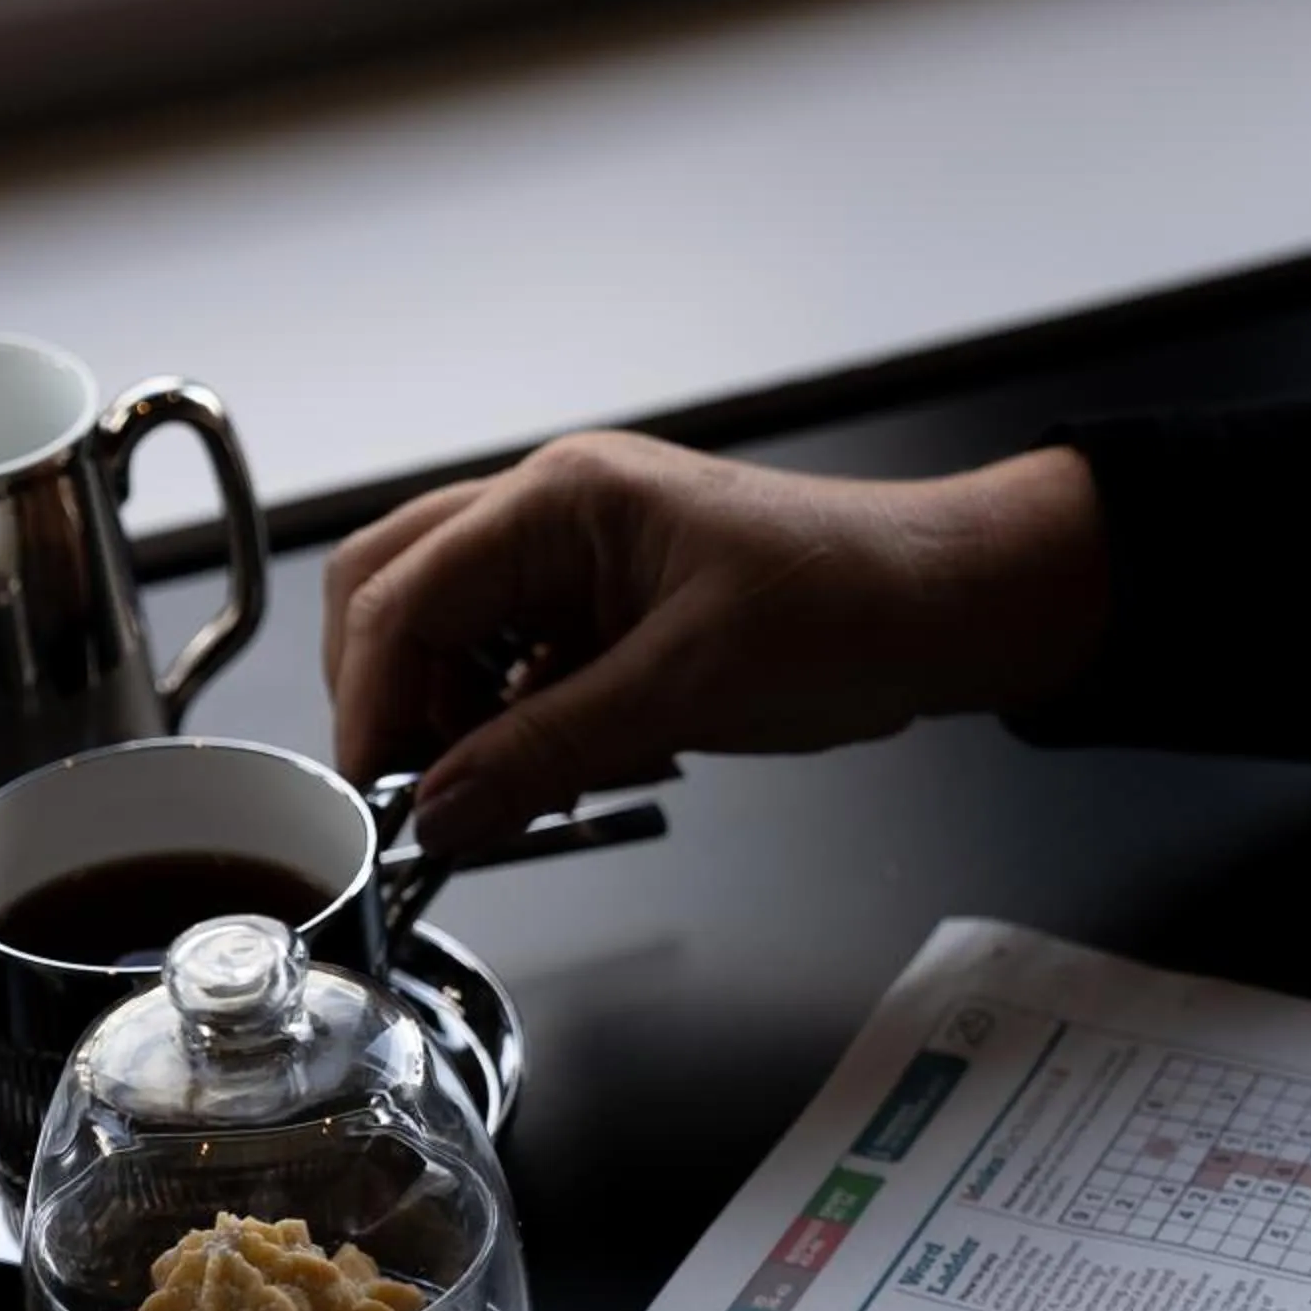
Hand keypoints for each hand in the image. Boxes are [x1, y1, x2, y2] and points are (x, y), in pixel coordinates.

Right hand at [323, 431, 1106, 852]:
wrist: (940, 607)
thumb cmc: (843, 609)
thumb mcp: (683, 693)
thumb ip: (545, 753)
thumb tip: (439, 811)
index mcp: (557, 499)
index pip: (403, 596)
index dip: (371, 704)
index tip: (375, 798)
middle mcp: (548, 516)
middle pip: (398, 598)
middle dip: (394, 702)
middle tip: (422, 795)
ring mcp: (571, 562)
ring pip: (451, 640)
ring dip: (459, 722)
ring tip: (517, 790)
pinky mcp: (603, 613)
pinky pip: (517, 673)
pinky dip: (518, 730)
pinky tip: (570, 771)